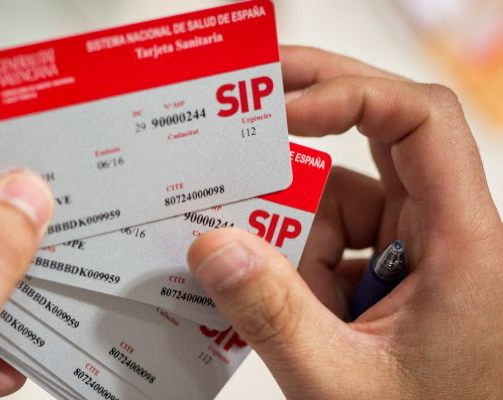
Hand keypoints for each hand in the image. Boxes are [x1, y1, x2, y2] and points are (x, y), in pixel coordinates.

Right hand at [188, 46, 502, 398]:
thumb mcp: (340, 382)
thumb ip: (273, 316)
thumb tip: (212, 247)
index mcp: (460, 244)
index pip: (421, 123)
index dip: (351, 95)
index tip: (282, 111)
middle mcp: (442, 232)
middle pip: (382, 136)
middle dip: (312, 115)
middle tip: (247, 99)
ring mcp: (413, 251)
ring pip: (341, 198)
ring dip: (288, 223)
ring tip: (242, 254)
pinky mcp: (388, 273)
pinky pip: (331, 240)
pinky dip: (292, 258)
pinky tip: (268, 292)